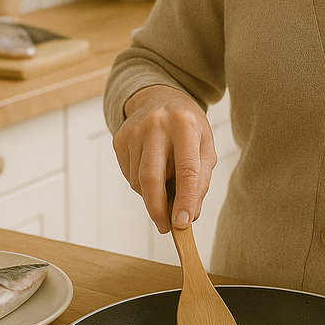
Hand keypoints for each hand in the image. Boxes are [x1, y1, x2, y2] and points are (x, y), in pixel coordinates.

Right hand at [112, 85, 217, 233]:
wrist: (159, 97)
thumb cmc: (188, 127)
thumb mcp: (205, 146)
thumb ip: (200, 180)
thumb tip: (188, 215)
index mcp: (185, 125)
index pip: (186, 169)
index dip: (185, 199)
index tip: (183, 223)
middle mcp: (157, 125)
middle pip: (152, 178)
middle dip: (158, 209)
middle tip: (166, 227)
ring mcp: (134, 131)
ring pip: (138, 181)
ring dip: (152, 195)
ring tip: (165, 185)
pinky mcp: (119, 139)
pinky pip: (128, 175)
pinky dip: (141, 184)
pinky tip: (152, 170)